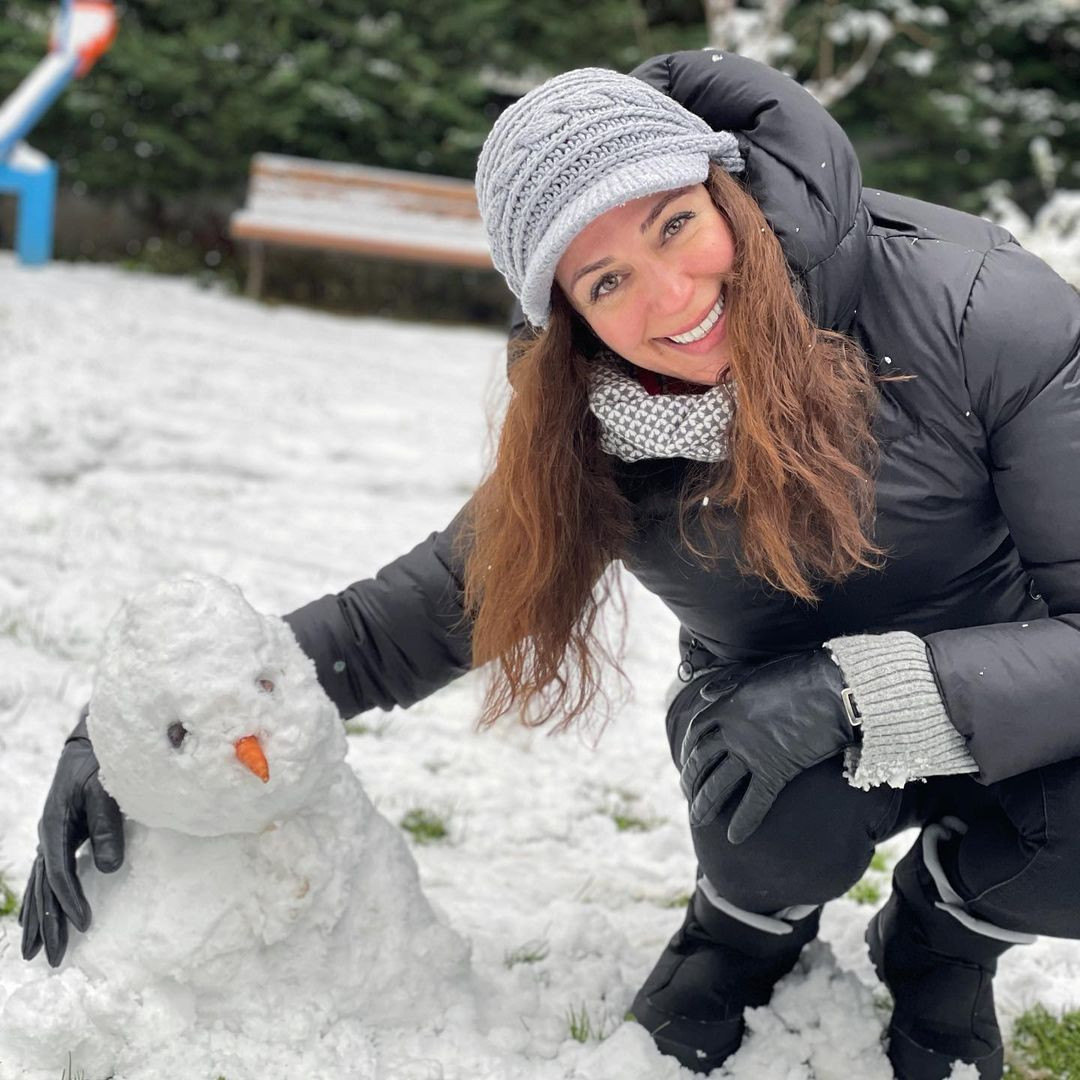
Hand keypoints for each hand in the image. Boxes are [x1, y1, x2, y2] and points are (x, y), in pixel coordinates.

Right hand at [20, 707, 124, 965]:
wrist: (92, 743)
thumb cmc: (104, 763)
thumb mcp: (106, 788)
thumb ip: (108, 824)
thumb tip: (109, 868)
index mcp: (56, 825)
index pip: (60, 872)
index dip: (71, 900)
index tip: (85, 925)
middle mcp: (47, 834)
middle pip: (45, 887)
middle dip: (48, 923)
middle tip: (54, 958)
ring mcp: (50, 837)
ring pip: (40, 885)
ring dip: (38, 918)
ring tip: (34, 953)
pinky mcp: (58, 836)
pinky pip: (45, 875)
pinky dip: (39, 900)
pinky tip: (33, 921)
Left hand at [679, 650, 857, 843]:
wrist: (834, 689)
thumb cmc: (799, 675)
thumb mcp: (755, 674)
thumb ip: (727, 684)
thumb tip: (704, 693)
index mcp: (725, 705)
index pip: (696, 733)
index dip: (688, 750)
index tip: (687, 762)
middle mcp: (731, 731)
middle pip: (701, 761)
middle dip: (691, 780)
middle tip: (687, 795)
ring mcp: (751, 752)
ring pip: (719, 783)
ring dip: (704, 804)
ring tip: (697, 820)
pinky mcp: (775, 769)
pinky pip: (754, 801)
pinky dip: (743, 821)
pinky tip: (733, 838)